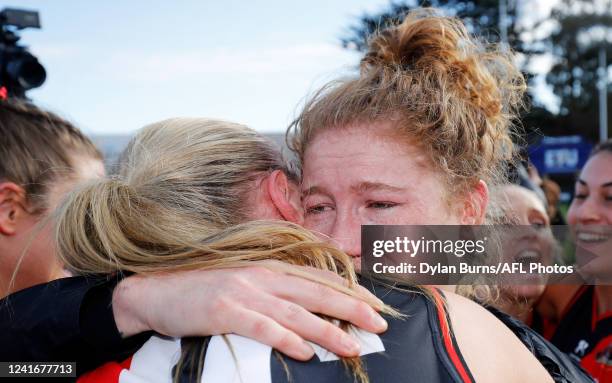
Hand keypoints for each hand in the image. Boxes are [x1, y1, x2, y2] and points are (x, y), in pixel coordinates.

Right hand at [112, 263, 387, 360]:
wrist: (156, 291)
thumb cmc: (203, 289)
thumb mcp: (243, 282)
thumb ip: (274, 291)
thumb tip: (306, 309)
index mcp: (268, 268)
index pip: (317, 278)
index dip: (348, 291)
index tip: (375, 303)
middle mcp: (261, 276)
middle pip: (315, 293)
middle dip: (351, 308)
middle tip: (380, 322)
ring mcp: (244, 292)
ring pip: (296, 312)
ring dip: (327, 330)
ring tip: (352, 345)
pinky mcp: (225, 311)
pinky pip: (263, 326)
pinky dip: (286, 338)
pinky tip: (305, 351)